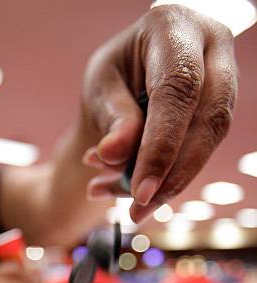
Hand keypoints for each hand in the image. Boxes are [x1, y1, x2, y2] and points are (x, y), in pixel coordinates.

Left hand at [81, 4, 237, 222]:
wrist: (132, 78)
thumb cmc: (115, 75)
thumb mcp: (101, 87)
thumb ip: (112, 119)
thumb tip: (115, 156)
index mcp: (175, 29)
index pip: (178, 89)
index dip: (162, 145)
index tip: (141, 191)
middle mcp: (211, 49)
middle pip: (209, 118)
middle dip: (174, 173)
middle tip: (139, 209)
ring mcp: (225, 81)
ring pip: (209, 141)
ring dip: (170, 183)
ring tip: (130, 208)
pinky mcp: (222, 112)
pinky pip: (201, 152)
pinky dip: (167, 180)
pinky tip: (132, 194)